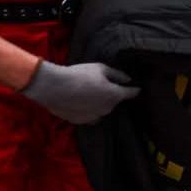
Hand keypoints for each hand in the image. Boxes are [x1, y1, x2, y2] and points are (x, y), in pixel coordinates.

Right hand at [21, 61, 139, 125]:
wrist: (54, 88)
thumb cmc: (79, 75)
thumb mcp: (100, 68)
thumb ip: (117, 74)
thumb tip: (128, 79)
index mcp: (115, 95)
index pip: (131, 93)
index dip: (134, 89)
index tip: (136, 87)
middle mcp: (108, 109)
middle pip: (114, 101)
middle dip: (111, 94)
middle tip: (99, 84)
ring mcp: (95, 117)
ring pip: (102, 109)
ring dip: (99, 103)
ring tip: (87, 92)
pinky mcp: (82, 122)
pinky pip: (90, 115)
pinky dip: (88, 110)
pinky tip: (79, 101)